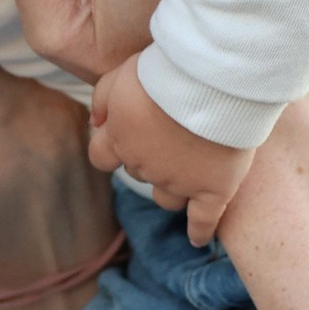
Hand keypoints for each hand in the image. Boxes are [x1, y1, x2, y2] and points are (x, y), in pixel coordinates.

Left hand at [88, 52, 255, 247]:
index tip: (126, 136)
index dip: (111, 147)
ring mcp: (179, 182)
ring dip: (173, 185)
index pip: (101, 157)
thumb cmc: (166, 70)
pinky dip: (200, 230)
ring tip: (189, 168)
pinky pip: (203, 220)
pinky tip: (198, 239)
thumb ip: (102, 98)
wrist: (212, 80)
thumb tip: (95, 122)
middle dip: (149, 157)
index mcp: (119, 139)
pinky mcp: (213, 190)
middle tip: (172, 133)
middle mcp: (144, 166)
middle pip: (139, 173)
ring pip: (168, 197)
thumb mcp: (120, 73)